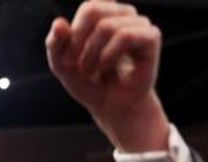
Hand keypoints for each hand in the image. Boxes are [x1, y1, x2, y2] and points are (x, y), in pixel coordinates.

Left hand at [46, 0, 168, 151]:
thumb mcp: (62, 64)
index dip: (74, 33)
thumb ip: (55, 43)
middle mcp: (124, 13)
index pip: (87, 7)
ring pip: (107, 26)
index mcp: (104, 13)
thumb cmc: (89, 82)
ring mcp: (140, 23)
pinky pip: (125, 36)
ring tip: (93, 72)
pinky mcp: (152, 37)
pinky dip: (109, 56)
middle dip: (78, 42)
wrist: (110, 106)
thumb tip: (59, 23)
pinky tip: (107, 69)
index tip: (69, 58)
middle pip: (93, 10)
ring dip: (92, 55)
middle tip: (77, 67)